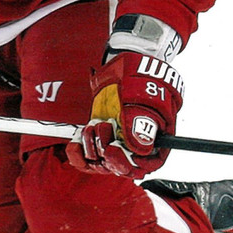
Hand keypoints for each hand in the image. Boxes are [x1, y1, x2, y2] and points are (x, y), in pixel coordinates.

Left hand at [68, 53, 182, 177]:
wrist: (125, 65)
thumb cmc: (141, 80)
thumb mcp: (144, 99)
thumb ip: (142, 125)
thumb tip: (141, 149)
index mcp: (156, 140)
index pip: (146, 165)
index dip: (129, 164)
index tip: (114, 149)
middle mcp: (137, 146)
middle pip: (121, 167)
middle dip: (107, 153)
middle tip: (104, 128)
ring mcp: (118, 143)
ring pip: (102, 163)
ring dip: (93, 147)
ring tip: (94, 124)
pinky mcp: (100, 138)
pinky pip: (88, 157)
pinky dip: (79, 153)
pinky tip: (75, 144)